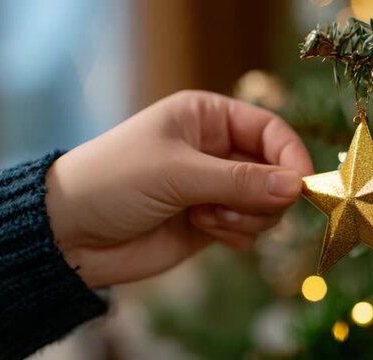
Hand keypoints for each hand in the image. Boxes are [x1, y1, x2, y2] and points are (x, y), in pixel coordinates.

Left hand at [45, 90, 312, 287]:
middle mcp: (217, 150)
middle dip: (263, 194)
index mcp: (208, 117)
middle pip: (275, 170)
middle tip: (235, 207)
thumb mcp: (177, 173)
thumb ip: (240, 181)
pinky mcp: (212, 223)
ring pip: (266, 204)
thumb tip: (298, 187)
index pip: (270, 130)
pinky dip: (237, 234)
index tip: (303, 186)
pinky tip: (204, 231)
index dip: (291, 156)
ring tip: (207, 219)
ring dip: (246, 217)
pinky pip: (250, 229)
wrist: (69, 235)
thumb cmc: (114, 182)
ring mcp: (215, 188)